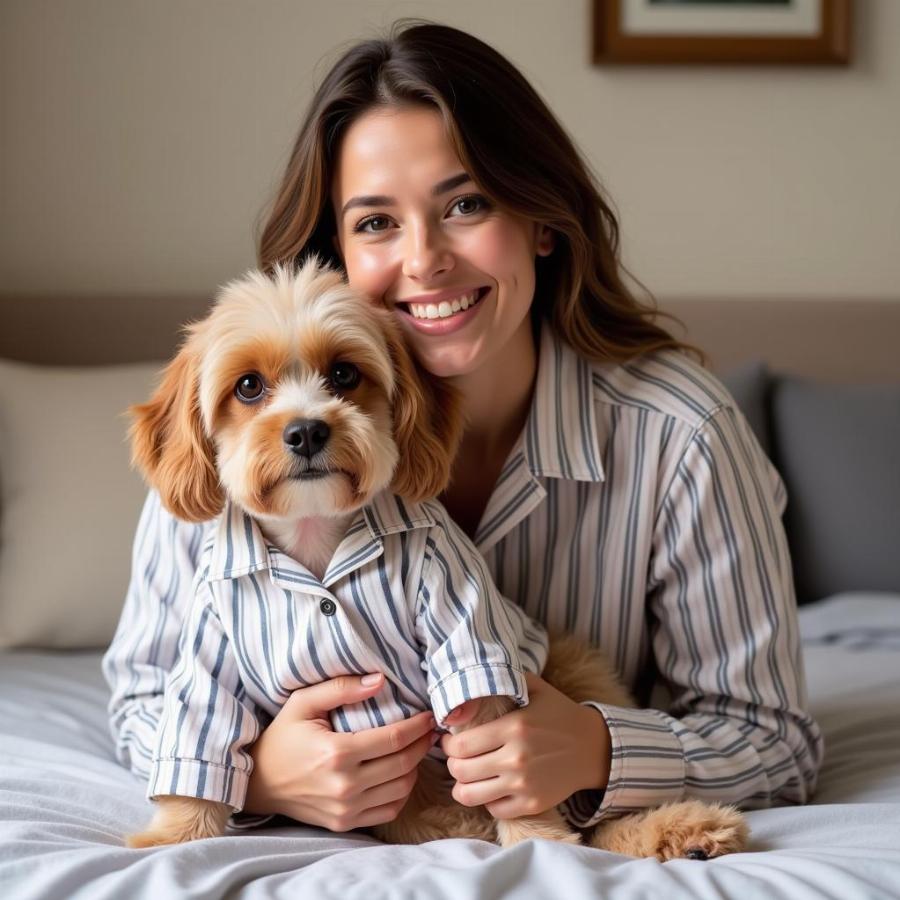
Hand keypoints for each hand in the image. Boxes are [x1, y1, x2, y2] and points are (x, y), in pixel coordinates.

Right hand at [243, 673, 436, 830]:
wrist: (258, 782)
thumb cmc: (282, 736)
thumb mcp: (304, 702)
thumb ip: (341, 687)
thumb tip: (380, 680)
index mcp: (336, 753)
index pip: (394, 739)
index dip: (418, 726)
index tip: (429, 716)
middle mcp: (345, 785)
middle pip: (403, 764)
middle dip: (422, 745)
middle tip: (429, 730)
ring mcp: (345, 809)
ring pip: (401, 789)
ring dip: (415, 768)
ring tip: (417, 749)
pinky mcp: (344, 823)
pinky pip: (388, 811)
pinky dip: (402, 793)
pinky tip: (401, 774)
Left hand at [439, 672, 610, 818]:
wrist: (593, 747)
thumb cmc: (559, 713)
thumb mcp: (534, 687)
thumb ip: (503, 680)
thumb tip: (470, 677)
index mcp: (514, 727)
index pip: (460, 745)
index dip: (448, 743)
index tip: (450, 739)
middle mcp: (516, 758)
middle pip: (460, 771)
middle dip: (452, 763)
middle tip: (457, 757)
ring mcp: (524, 785)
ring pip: (470, 795)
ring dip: (462, 786)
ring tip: (467, 775)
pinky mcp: (532, 804)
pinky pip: (493, 809)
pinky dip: (486, 800)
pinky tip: (491, 786)